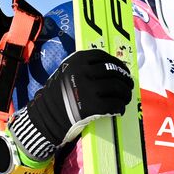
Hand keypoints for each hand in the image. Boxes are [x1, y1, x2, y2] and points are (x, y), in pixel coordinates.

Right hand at [8, 49, 132, 161]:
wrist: (45, 116)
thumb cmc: (59, 94)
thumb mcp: (67, 72)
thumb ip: (85, 67)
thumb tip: (112, 68)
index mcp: (77, 61)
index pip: (104, 58)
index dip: (117, 64)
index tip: (123, 71)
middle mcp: (82, 72)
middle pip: (114, 72)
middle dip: (125, 80)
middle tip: (128, 86)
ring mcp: (87, 89)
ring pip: (118, 88)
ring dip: (125, 94)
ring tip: (126, 98)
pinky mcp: (92, 106)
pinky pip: (115, 104)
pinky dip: (120, 107)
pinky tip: (119, 109)